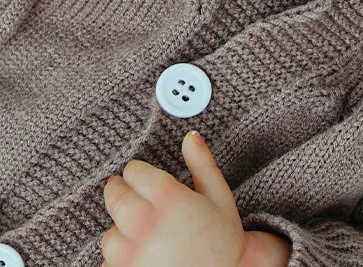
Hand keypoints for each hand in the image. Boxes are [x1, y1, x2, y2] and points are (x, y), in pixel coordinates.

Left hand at [102, 131, 291, 266]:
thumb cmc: (223, 237)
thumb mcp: (218, 194)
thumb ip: (201, 162)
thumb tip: (191, 136)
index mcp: (168, 199)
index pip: (134, 173)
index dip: (136, 171)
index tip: (140, 174)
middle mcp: (146, 225)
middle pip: (115, 198)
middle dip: (119, 191)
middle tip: (127, 192)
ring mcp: (133, 256)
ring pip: (109, 234)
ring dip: (119, 228)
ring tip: (139, 229)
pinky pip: (110, 264)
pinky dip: (120, 258)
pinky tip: (140, 254)